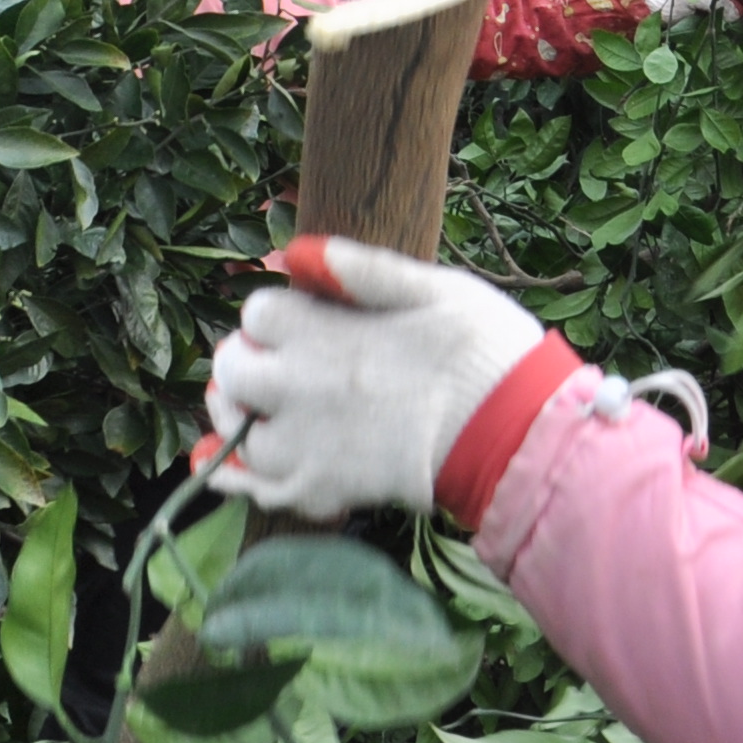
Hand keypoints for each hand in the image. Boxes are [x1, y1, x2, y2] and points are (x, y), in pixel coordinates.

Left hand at [206, 238, 553, 520]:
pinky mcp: (321, 491)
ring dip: (239, 418)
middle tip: (276, 365)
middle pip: (232, 372)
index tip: (303, 320)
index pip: (258, 313)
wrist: (511, 435)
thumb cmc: (483, 353)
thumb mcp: (434, 288)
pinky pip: (258, 489)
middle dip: (246, 363)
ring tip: (260, 411)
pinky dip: (237, 479)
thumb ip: (362, 270)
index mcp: (320, 332)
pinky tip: (230, 469)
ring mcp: (305, 445)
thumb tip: (297, 251)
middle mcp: (297, 388)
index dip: (276, 314)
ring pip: (236, 434)